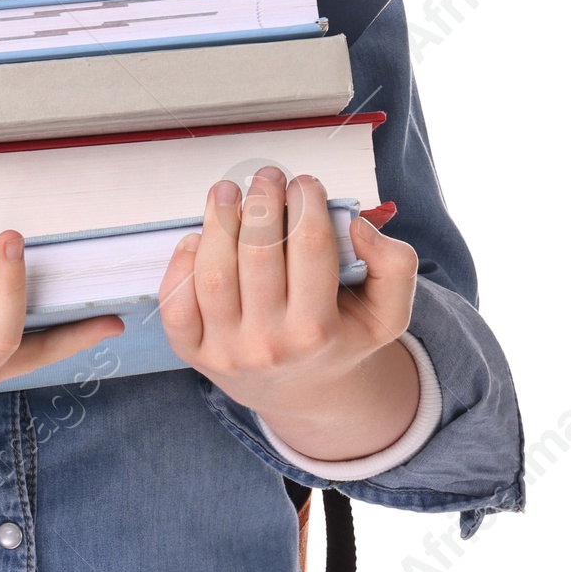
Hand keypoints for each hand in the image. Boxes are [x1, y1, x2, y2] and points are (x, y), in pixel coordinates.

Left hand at [156, 167, 420, 460]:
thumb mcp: (387, 313)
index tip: (305, 182)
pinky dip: (181, 264)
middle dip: (261, 202)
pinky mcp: (192, 352)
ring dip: (218, 221)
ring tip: (229, 191)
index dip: (307, 203)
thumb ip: (394, 265)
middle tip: (266, 176)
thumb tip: (358, 223)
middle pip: (259, 256)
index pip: (311, 249)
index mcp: (318, 331)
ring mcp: (226, 350)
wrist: (303, 395)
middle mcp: (269, 344)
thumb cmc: (340, 338)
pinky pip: (175, 303)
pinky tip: (199, 237)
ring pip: (214, 274)